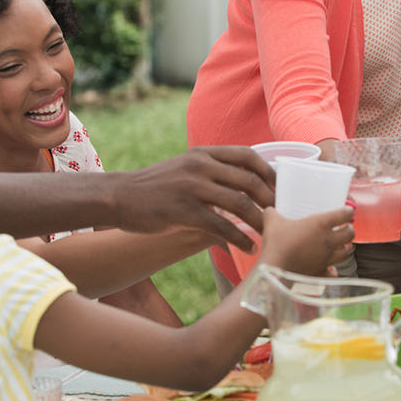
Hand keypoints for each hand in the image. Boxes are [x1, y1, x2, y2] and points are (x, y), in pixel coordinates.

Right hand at [109, 146, 275, 251]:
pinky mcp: (183, 210)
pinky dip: (239, 238)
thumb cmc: (154, 186)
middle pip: (249, 180)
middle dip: (270, 199)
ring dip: (259, 221)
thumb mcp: (184, 167)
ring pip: (239, 203)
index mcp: (203, 153)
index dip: (269, 171)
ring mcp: (192, 186)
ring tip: (269, 234)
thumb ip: (210, 171)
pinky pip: (221, 225)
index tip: (280, 188)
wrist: (119, 196)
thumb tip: (241, 185)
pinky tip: (247, 247)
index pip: (247, 155)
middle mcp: (200, 165)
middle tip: (281, 215)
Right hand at [258, 206, 354, 275]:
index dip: (348, 211)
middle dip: (348, 230)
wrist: (274, 269)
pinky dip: (333, 269)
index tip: (346, 211)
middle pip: (350, 234)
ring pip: (346, 252)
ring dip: (344, 247)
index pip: (346, 214)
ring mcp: (326, 258)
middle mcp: (328, 241)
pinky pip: (333, 272)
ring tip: (338, 245)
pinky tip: (328, 267)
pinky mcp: (321, 273)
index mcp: (320, 224)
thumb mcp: (272, 221)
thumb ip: (273, 213)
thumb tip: (270, 210)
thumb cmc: (276, 243)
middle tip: (342, 228)